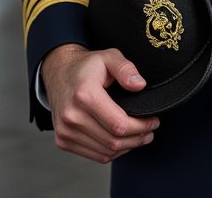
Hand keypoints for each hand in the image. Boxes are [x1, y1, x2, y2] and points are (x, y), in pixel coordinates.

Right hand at [41, 43, 158, 163]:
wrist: (58, 73)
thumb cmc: (86, 66)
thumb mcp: (108, 57)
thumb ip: (125, 68)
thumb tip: (140, 85)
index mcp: (84, 95)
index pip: (118, 124)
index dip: (140, 126)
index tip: (153, 121)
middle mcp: (72, 116)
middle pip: (113, 141)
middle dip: (137, 139)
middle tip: (150, 130)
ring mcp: (65, 131)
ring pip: (105, 152)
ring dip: (127, 148)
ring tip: (140, 137)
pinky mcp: (63, 140)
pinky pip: (94, 155)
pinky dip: (112, 152)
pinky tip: (122, 142)